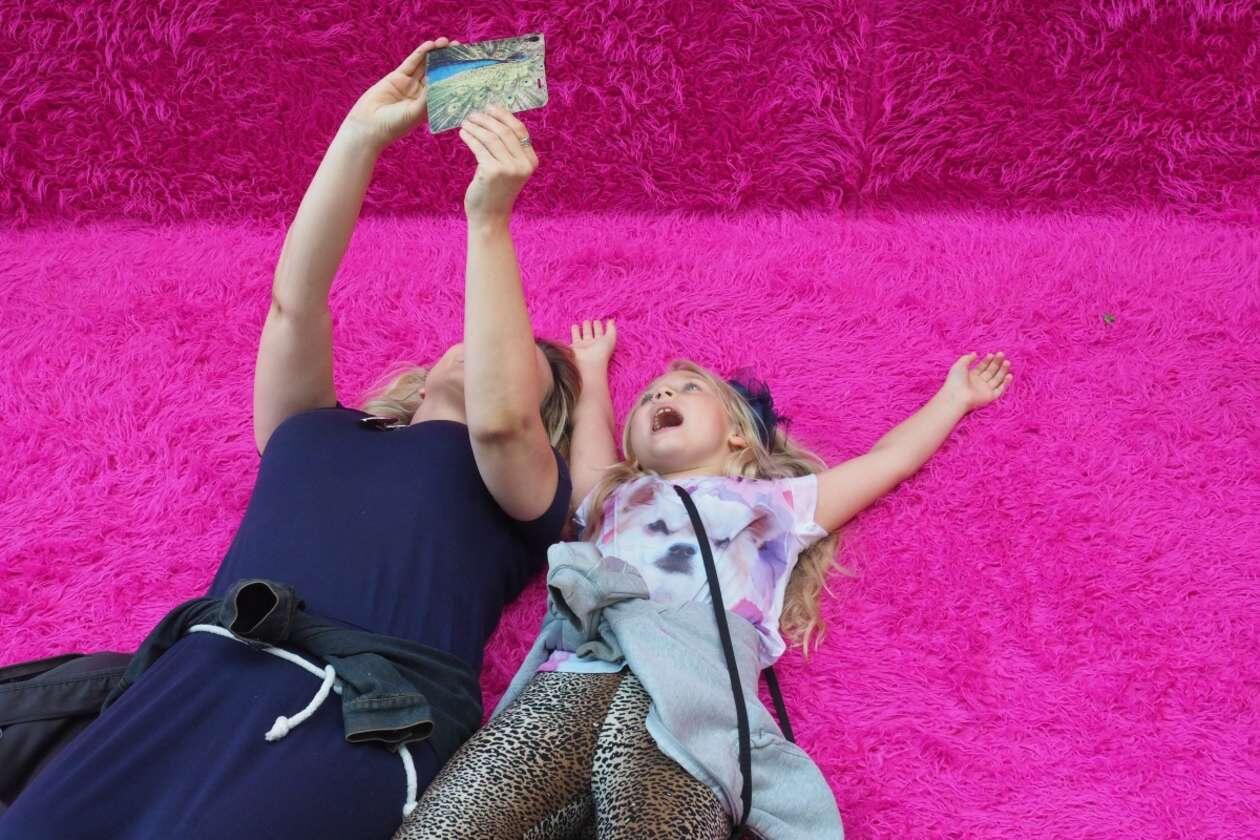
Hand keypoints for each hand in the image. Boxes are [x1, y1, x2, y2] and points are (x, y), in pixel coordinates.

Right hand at [343, 37, 460, 148]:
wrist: (368, 125)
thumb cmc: (394, 125)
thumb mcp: (415, 113)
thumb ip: (427, 98)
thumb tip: (441, 83)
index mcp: (429, 106)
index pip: (445, 87)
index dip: (454, 75)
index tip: (465, 65)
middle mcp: (421, 94)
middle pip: (437, 73)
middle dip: (446, 61)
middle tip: (458, 48)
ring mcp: (409, 85)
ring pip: (424, 66)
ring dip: (435, 54)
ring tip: (445, 42)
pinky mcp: (397, 77)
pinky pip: (411, 63)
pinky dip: (420, 54)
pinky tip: (429, 45)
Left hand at [459, 105, 537, 222]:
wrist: (490, 217)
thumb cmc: (496, 191)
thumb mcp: (509, 169)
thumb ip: (508, 149)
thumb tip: (493, 119)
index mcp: (531, 161)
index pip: (519, 130)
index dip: (504, 115)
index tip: (490, 107)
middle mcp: (523, 164)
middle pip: (504, 131)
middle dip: (486, 119)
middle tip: (473, 114)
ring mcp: (509, 168)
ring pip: (490, 137)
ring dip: (476, 126)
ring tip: (466, 123)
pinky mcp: (492, 172)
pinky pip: (479, 147)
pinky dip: (470, 137)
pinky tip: (464, 133)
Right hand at [570, 319, 615, 369]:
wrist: (587, 365)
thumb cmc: (601, 353)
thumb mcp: (610, 339)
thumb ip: (612, 329)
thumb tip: (612, 320)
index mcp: (600, 343)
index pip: (599, 332)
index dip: (598, 326)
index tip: (596, 321)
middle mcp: (590, 345)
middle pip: (588, 333)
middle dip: (587, 326)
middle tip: (586, 321)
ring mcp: (581, 347)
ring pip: (578, 336)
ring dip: (577, 330)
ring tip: (576, 324)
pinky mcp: (572, 348)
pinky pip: (571, 339)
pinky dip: (570, 335)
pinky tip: (569, 329)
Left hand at [942, 351, 1012, 410]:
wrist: (956, 397)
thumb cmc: (955, 381)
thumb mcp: (959, 365)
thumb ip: (967, 358)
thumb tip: (975, 353)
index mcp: (971, 376)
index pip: (982, 367)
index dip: (987, 360)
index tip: (991, 354)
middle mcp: (979, 383)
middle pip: (991, 371)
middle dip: (996, 363)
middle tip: (1001, 354)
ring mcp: (985, 390)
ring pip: (997, 379)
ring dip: (1003, 371)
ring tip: (1007, 362)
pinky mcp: (990, 397)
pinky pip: (1000, 390)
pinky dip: (1005, 383)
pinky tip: (1009, 375)